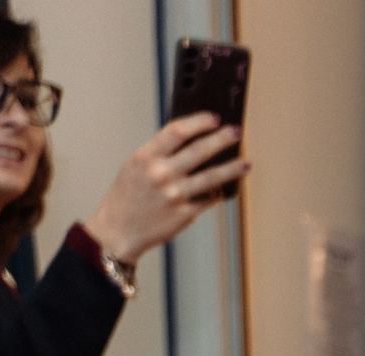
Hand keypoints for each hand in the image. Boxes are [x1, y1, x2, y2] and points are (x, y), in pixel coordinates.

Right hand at [81, 113, 247, 261]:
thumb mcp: (136, 165)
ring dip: (232, 168)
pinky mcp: (185, 214)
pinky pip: (208, 199)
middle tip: (237, 132)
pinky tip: (225, 188)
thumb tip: (194, 139)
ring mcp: (175, 195)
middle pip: (199, 151)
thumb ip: (160, 153)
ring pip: (212, 177)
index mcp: (145, 157)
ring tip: (246, 163)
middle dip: (221, 139)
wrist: (118, 228)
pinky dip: (218, 192)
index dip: (198, 122)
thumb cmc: (128, 194)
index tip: (214, 117)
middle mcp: (161, 174)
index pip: (176, 132)